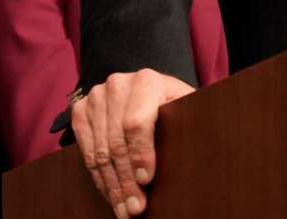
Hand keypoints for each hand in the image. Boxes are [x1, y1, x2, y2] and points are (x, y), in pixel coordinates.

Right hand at [70, 68, 193, 217]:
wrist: (152, 91)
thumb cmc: (176, 105)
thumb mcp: (188, 108)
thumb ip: (191, 122)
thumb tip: (204, 154)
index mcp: (147, 81)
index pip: (136, 123)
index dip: (141, 154)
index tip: (147, 180)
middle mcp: (117, 84)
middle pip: (116, 142)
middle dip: (126, 181)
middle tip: (135, 208)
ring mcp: (96, 97)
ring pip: (100, 151)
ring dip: (112, 186)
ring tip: (124, 208)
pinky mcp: (82, 110)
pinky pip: (86, 151)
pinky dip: (99, 177)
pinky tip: (111, 193)